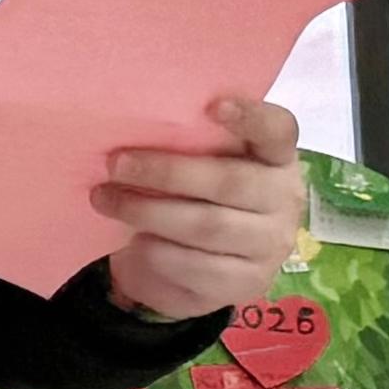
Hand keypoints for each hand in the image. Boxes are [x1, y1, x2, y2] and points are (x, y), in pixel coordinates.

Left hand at [98, 95, 308, 321]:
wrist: (189, 273)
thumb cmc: (189, 201)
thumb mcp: (190, 168)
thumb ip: (183, 145)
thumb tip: (127, 123)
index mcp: (275, 159)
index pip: (278, 131)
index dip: (252, 117)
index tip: (213, 105)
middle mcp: (284, 199)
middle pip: (231, 182)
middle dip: (167, 172)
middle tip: (115, 163)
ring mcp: (270, 245)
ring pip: (207, 225)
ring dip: (147, 211)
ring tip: (104, 199)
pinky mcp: (246, 283)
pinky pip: (194, 265)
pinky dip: (155, 250)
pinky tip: (132, 241)